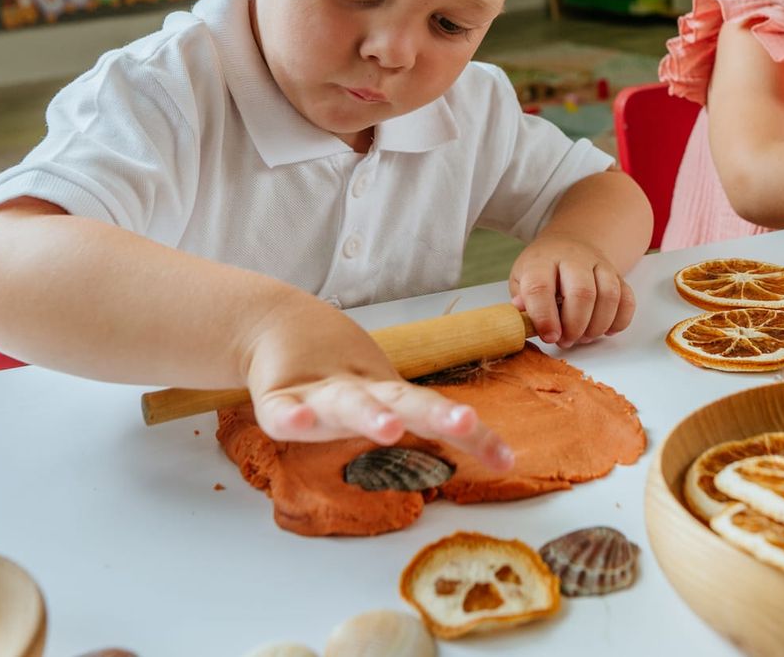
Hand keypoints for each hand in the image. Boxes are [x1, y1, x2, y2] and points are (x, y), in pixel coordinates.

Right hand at [240, 297, 513, 470]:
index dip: (472, 436)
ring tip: (390, 428)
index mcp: (387, 398)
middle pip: (401, 403)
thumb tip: (497, 453)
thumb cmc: (339, 374)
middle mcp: (360, 395)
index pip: (436, 415)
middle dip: (435, 414)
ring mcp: (318, 396)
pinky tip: (297, 421)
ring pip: (348, 405)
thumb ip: (431, 422)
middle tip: (464, 421)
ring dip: (370, 415)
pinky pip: (281, 414)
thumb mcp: (387, 398)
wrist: (280, 325)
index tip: (506, 459)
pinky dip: (290, 416)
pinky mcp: (277, 400)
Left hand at [509, 231, 635, 346]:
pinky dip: (619, 321)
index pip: (541, 287)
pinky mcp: (617, 275)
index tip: (549, 337)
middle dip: (575, 326)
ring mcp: (599, 264)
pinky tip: (605, 330)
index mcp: (542, 260)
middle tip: (566, 340)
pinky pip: (627, 299)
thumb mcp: (521, 279)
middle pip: (582, 292)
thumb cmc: (542, 269)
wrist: (569, 244)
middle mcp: (574, 258)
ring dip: (597, 325)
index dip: (544, 317)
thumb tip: (524, 320)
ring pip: (609, 295)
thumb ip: (522, 302)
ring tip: (583, 337)